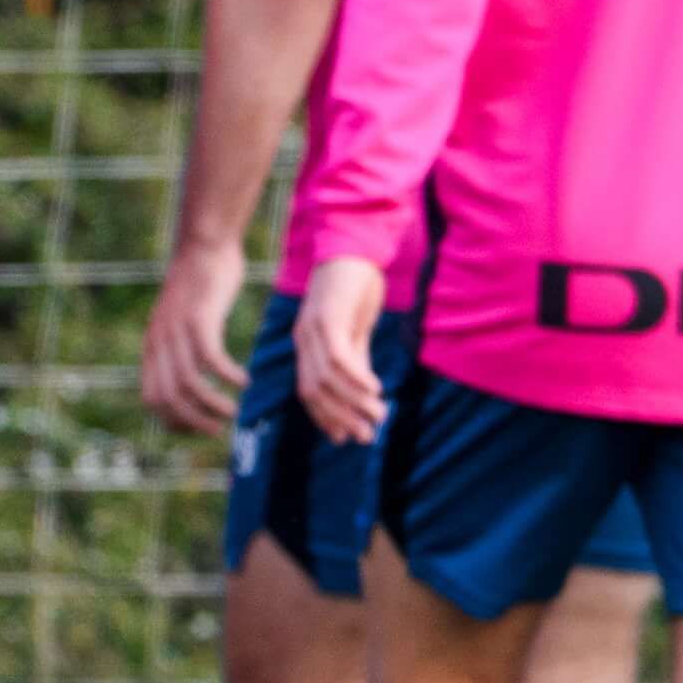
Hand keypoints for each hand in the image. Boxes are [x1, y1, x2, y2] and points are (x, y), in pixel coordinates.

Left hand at [139, 239, 251, 435]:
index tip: (200, 426)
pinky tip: (245, 382)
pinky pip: (211, 359)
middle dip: (194, 422)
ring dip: (213, 406)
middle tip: (219, 429)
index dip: (174, 421)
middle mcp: (160, 342)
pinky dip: (228, 377)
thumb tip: (188, 379)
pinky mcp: (199, 318)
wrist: (203, 244)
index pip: (153, 400)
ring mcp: (177, 331)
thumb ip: (180, 349)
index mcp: (153, 347)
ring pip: (190, 385)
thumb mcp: (182, 322)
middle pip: (169, 400)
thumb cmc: (200, 286)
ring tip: (234, 412)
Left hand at [297, 255, 393, 445]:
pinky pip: (339, 357)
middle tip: (367, 436)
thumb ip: (357, 357)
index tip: (347, 437)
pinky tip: (375, 389)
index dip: (326, 417)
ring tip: (378, 416)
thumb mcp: (355, 328)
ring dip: (353, 403)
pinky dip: (355, 377)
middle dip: (340, 418)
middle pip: (315, 392)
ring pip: (327, 379)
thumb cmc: (355, 285)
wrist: (355, 245)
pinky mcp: (328, 317)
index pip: (308, 392)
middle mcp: (304, 340)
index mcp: (306, 344)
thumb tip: (365, 390)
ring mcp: (313, 329)